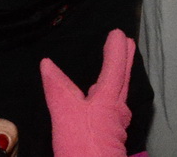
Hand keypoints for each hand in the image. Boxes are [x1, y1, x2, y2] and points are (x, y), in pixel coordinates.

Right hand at [41, 28, 133, 156]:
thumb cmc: (82, 142)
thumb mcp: (66, 112)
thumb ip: (58, 88)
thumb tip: (47, 63)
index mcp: (109, 98)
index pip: (115, 67)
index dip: (116, 49)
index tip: (119, 33)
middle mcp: (118, 108)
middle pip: (123, 78)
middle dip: (125, 60)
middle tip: (129, 44)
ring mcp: (116, 124)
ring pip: (120, 94)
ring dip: (119, 77)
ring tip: (116, 68)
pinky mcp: (111, 137)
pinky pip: (114, 108)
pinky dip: (111, 96)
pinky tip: (103, 104)